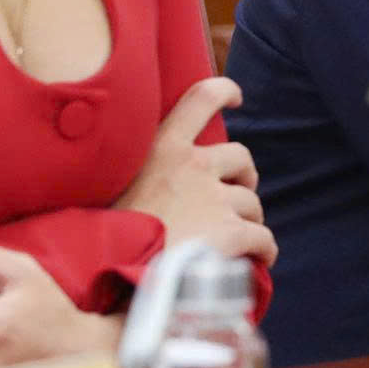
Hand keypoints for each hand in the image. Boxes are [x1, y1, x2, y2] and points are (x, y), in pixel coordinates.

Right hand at [113, 77, 276, 265]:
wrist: (109, 275)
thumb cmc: (104, 238)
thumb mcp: (110, 189)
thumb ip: (140, 176)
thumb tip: (156, 187)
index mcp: (161, 148)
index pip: (202, 98)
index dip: (225, 92)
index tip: (237, 98)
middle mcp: (193, 166)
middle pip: (240, 158)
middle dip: (243, 177)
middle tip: (234, 197)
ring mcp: (214, 199)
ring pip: (251, 203)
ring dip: (248, 218)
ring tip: (233, 240)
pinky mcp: (230, 232)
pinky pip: (263, 237)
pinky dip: (264, 250)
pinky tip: (259, 260)